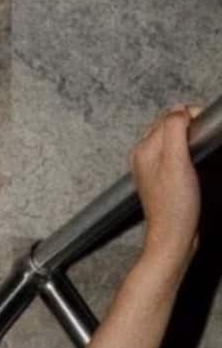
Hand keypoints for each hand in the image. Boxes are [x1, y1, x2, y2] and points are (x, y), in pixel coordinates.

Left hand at [131, 104, 202, 276]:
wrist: (173, 238)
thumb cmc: (175, 206)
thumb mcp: (176, 160)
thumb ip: (174, 130)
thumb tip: (179, 110)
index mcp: (144, 148)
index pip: (170, 116)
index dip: (191, 117)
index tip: (203, 129)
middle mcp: (144, 156)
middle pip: (171, 126)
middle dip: (189, 129)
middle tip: (201, 145)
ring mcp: (152, 168)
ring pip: (174, 140)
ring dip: (189, 142)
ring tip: (196, 158)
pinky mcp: (163, 179)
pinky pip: (176, 156)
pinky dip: (187, 155)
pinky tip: (193, 168)